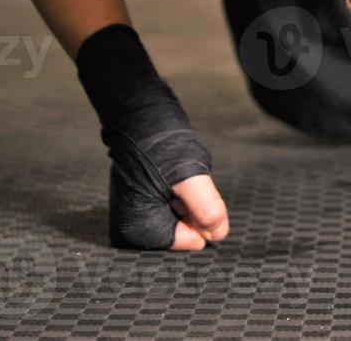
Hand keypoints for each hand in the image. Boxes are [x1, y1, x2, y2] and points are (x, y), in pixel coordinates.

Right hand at [76, 24, 221, 250]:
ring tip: (175, 171)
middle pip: (186, 227)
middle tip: (182, 179)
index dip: (199, 213)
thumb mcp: (189, 177)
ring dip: (188, 193)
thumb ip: (206, 209)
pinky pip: (176, 200)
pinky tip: (172, 169)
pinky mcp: (142, 197)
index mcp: (138, 231)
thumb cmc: (158, 143)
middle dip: (192, 204)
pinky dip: (181, 187)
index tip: (186, 188)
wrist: (137, 111)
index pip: (191, 240)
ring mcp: (137, 212)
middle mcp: (132, 229)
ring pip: (184, 212)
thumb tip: (218, 234)